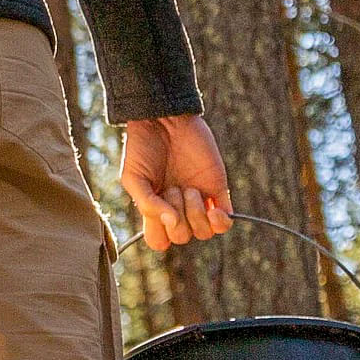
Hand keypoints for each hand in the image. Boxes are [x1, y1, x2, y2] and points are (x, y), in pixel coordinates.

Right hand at [119, 114, 233, 249]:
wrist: (164, 119)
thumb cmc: (142, 147)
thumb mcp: (133, 178)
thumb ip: (147, 204)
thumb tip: (172, 223)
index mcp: (155, 209)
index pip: (160, 241)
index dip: (161, 235)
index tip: (157, 213)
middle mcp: (177, 208)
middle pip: (183, 237)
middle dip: (178, 217)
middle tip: (172, 188)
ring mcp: (198, 200)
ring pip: (204, 233)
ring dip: (197, 215)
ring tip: (189, 189)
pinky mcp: (217, 189)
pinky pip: (226, 221)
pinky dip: (221, 221)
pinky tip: (214, 210)